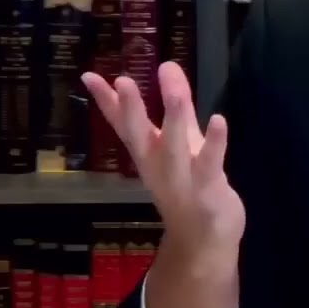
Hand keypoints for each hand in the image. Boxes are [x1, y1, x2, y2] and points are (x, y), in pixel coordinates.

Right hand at [82, 61, 244, 267]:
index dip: (106, 101)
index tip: (89, 76)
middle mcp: (158, 165)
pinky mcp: (209, 188)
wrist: (203, 242)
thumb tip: (167, 64)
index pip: (123, 124)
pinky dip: (215, 142)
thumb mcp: (182, 141)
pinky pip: (211, 163)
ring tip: (174, 90)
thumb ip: (176, 105)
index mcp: (148, 154)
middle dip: (130, 109)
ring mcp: (182, 178)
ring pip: (176, 146)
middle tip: (122, 80)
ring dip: (174, 118)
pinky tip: (219, 120)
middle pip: (141, 135)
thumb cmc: (191, 185)